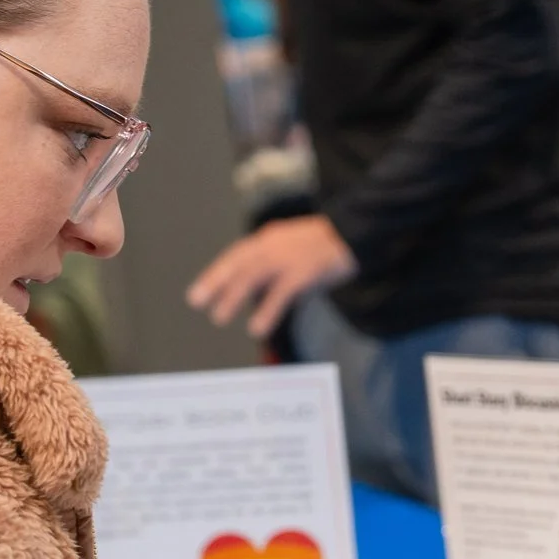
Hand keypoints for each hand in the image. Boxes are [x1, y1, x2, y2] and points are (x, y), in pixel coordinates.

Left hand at [186, 214, 357, 339]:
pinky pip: (281, 292)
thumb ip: (279, 266)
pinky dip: (267, 310)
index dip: (217, 274)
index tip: (200, 292)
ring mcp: (291, 255)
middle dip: (215, 281)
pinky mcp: (307, 270)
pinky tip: (256, 327)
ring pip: (253, 275)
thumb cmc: (332, 245)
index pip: (238, 255)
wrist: (362, 231)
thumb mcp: (299, 249)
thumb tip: (260, 291)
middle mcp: (276, 243)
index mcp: (272, 237)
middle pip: (239, 262)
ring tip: (218, 317)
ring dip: (233, 296)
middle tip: (196, 301)